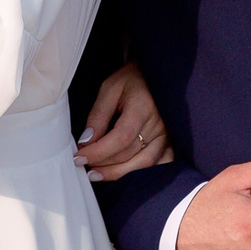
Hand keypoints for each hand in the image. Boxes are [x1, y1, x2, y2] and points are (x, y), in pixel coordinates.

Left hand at [77, 63, 173, 181]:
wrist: (159, 75)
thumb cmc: (132, 80)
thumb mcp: (110, 88)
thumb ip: (98, 114)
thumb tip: (86, 141)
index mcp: (143, 106)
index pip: (121, 137)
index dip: (99, 151)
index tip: (79, 157)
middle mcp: (159, 124)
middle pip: (130, 154)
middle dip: (103, 164)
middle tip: (83, 167)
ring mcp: (168, 136)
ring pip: (144, 165)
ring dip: (118, 173)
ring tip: (97, 174)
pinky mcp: (171, 143)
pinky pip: (158, 165)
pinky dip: (140, 174)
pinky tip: (122, 174)